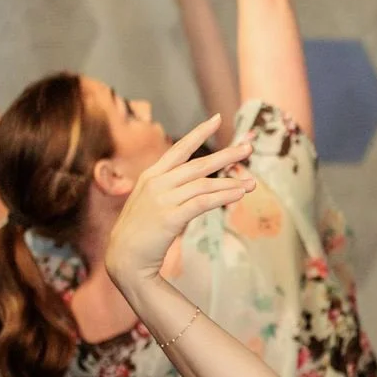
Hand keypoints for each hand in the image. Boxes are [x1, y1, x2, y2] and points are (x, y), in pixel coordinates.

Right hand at [105, 117, 254, 285]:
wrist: (124, 258)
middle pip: (198, 164)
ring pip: (204, 184)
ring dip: (231, 183)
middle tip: (248, 147)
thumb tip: (199, 184)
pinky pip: (203, 202)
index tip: (217, 119)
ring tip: (252, 183)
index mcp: (151, 175)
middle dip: (226, 155)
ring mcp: (162, 199)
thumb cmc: (141, 232)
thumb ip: (171, 189)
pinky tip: (239, 194)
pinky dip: (223, 197)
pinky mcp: (170, 217)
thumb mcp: (151, 202)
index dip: (199, 133)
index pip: (179, 148)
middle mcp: (157, 183)